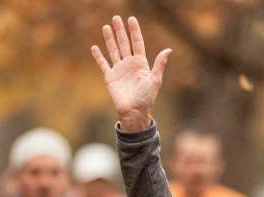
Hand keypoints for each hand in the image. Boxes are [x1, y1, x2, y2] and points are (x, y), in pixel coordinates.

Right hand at [91, 16, 171, 132]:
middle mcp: (129, 64)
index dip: (134, 31)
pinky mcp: (110, 77)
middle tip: (116, 17)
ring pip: (113, 50)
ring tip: (106, 27)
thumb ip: (160, 64)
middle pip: (124, 43)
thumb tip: (168, 50)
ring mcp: (119, 69)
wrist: (134, 112)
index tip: (131, 20)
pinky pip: (103, 64)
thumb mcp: (155, 80)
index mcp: (140, 63)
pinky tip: (95, 47)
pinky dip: (99, 56)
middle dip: (120, 31)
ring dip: (110, 39)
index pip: (137, 43)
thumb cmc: (147, 98)